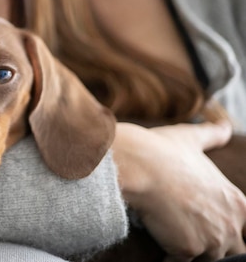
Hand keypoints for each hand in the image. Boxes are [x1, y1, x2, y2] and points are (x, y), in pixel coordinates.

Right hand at [113, 121, 245, 261]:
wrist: (138, 166)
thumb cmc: (161, 151)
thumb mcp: (191, 139)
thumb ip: (211, 135)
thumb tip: (223, 126)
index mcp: (235, 200)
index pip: (244, 225)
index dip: (223, 225)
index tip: (203, 221)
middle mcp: (231, 222)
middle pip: (231, 248)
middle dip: (211, 243)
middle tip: (186, 232)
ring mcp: (212, 239)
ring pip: (208, 257)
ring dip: (191, 251)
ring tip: (170, 238)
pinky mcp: (189, 250)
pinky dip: (169, 258)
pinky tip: (158, 247)